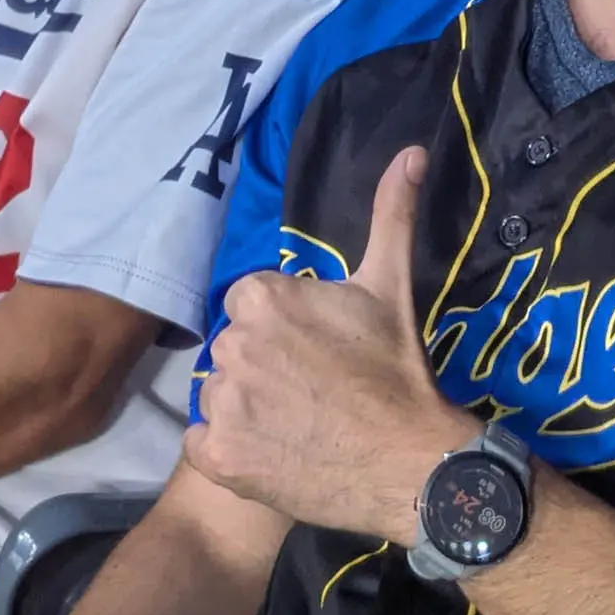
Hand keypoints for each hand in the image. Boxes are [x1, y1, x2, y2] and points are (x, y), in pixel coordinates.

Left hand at [186, 146, 478, 541]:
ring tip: (296, 422)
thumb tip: (410, 151)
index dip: (283, 328)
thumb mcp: (390, 286)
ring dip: (246, 407)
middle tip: (311, 387)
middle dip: (264, 365)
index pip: (249, 305)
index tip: (316, 350)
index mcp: (262, 297)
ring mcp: (221, 405)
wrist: (408, 463)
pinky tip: (272, 451)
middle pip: (233, 348)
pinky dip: (230, 450)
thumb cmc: (397, 371)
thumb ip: (389, 215)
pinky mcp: (217, 457)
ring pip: (219, 395)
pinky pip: (203, 443)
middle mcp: (231, 345)